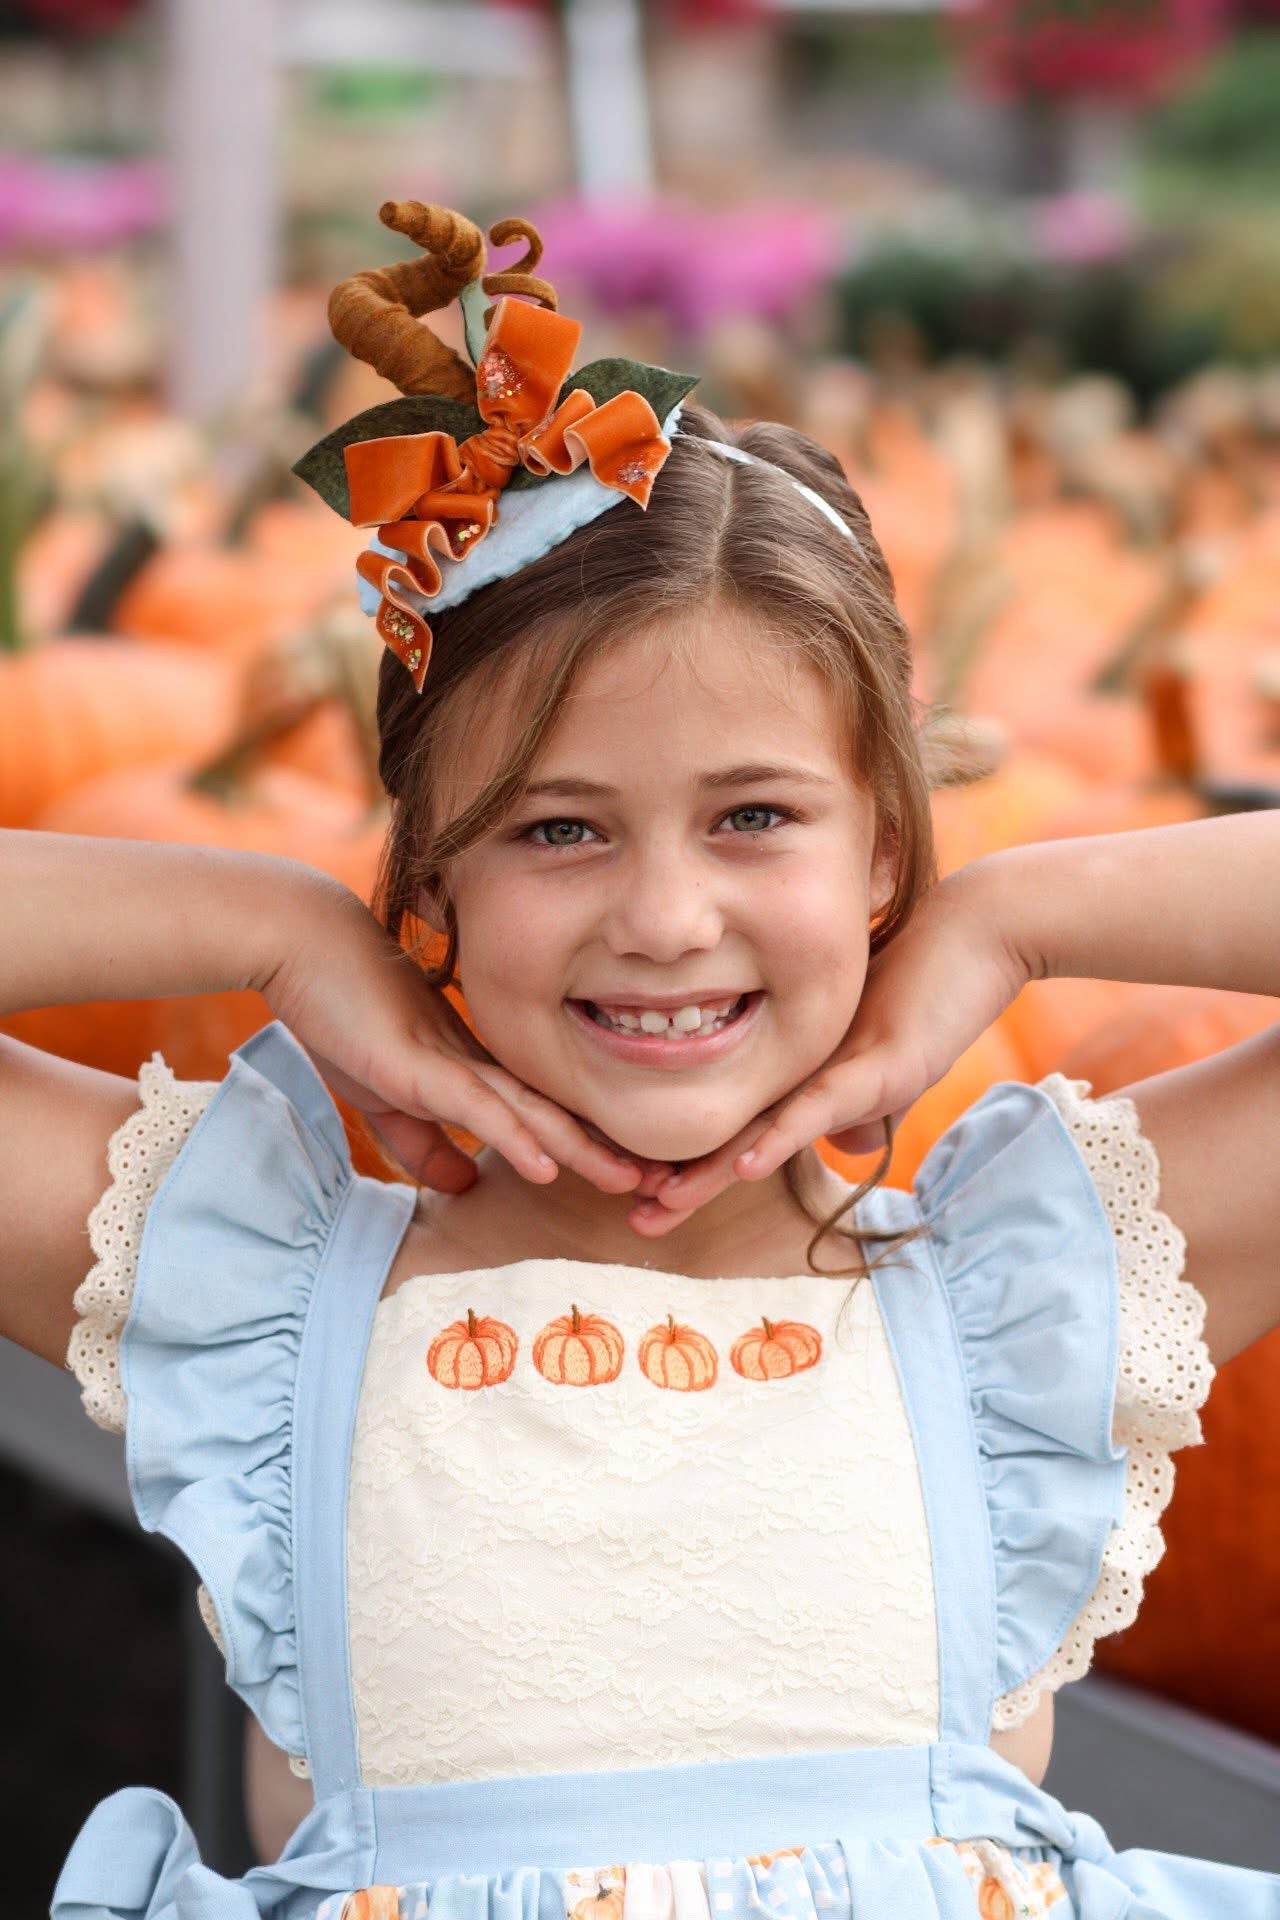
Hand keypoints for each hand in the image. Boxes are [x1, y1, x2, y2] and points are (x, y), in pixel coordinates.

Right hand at [257, 874, 644, 1198]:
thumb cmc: (341, 1012)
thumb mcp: (383, 1096)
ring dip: (583, 1149)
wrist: (303, 946)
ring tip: (632, 1180)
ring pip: (533, 1112)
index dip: (591, 1145)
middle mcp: (479, 1063)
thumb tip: (464, 1185)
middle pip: (558, 1113)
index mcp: (475, 1069)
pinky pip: (478, 1105)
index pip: (545, 1114)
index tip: (638, 1175)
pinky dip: (516, 1136)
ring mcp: (453, 1060)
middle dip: (611, 1150)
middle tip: (667, 1183)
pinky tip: (550, 1164)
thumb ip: (422, 1142)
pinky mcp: (419, 1064)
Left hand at [626, 861, 1028, 1234]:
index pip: (740, 1127)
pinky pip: (816, 1106)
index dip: (699, 1166)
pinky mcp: (874, 1063)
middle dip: (683, 1179)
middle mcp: (804, 1065)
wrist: (981, 933)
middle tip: (635, 1218)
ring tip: (661, 1202)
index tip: (652, 1205)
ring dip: (709, 1169)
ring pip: (759, 1123)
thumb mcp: (892, 1066)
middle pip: (732, 1130)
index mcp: (803, 1069)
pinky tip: (743, 1167)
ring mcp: (834, 1063)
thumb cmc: (936, 988)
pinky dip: (779, 1138)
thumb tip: (846, 1151)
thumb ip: (866, 1108)